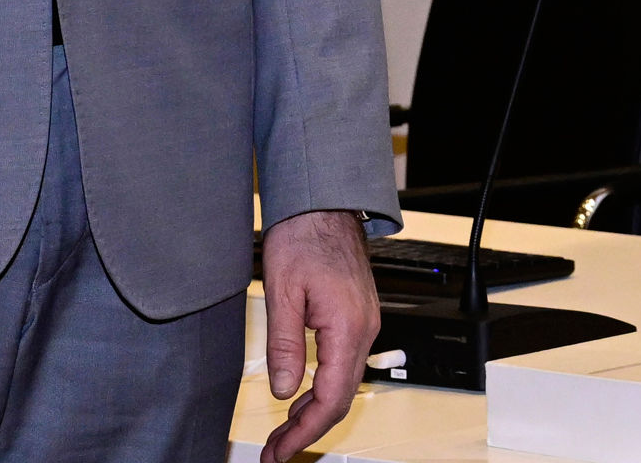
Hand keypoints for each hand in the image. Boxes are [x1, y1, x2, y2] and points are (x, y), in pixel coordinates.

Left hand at [257, 209, 379, 462]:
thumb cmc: (304, 236)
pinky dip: (322, 388)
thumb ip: (285, 345)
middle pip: (341, 398)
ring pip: (343, 383)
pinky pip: (344, 365)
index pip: (331, 398)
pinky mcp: (358, 317)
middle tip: (275, 450)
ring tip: (283, 431)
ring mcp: (365, 322)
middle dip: (308, 429)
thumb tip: (284, 390)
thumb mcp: (283, 292)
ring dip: (314, 411)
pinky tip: (301, 396)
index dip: (305, 432)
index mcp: (348, 327)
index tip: (280, 451)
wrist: (324, 203)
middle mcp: (364, 329)